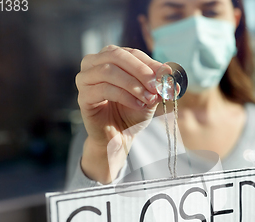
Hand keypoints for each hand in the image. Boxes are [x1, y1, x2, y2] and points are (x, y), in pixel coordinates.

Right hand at [75, 45, 163, 183]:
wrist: (119, 136)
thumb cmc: (132, 112)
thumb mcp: (150, 96)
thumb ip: (158, 85)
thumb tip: (172, 76)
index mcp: (110, 57)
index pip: (131, 53)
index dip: (150, 63)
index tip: (167, 74)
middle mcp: (93, 63)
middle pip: (116, 56)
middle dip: (140, 70)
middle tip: (155, 85)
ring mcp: (84, 79)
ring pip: (108, 71)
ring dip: (133, 85)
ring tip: (148, 99)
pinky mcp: (82, 96)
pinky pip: (103, 90)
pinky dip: (124, 96)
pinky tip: (138, 105)